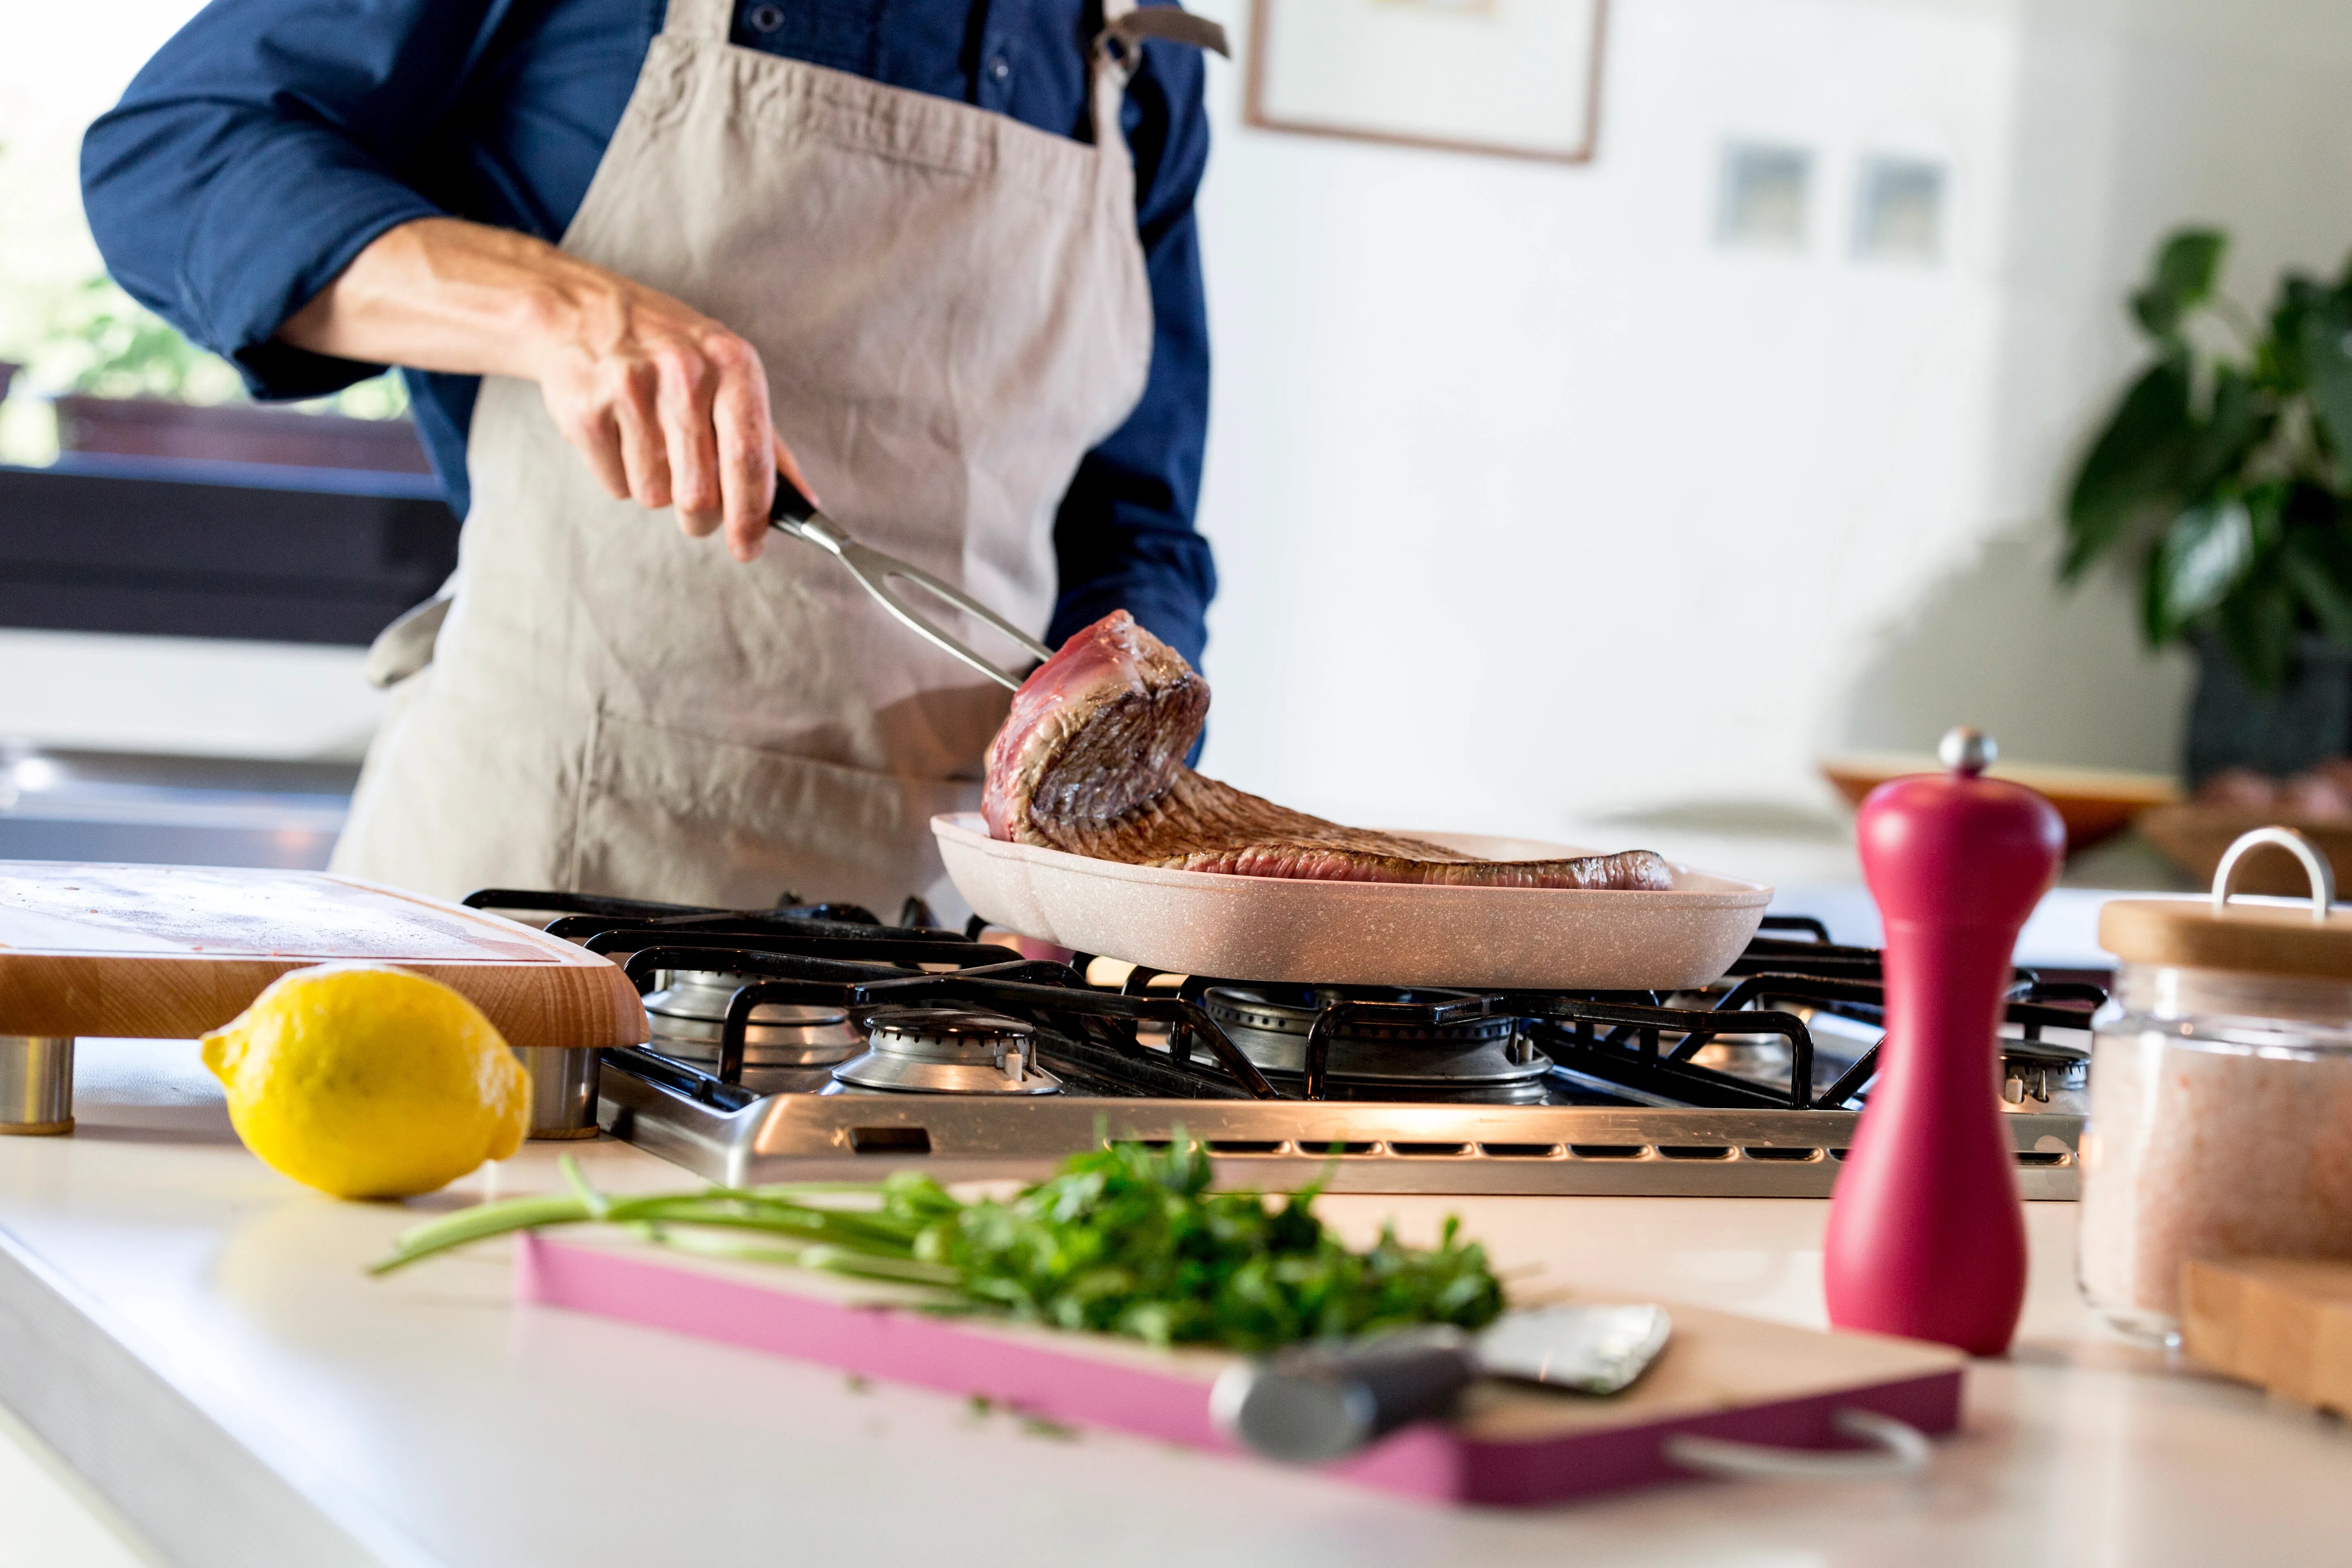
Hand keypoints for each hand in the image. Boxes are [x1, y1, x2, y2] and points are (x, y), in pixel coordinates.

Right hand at [279, 217, 817, 561]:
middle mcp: (688, 365)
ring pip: (654, 489)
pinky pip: (608, 475)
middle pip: (704, 486)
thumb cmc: (640, 352)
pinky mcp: (581, 395)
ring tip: (631, 446)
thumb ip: (753, 441)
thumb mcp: (711, 380)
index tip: (754, 552)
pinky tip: (593, 428)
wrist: (546, 302)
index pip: (759, 451)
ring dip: (645, 487)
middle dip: (695, 512)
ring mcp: (633, 378)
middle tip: (685, 511)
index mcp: (731, 362)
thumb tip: (802, 510)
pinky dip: (603, 468)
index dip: (760, 511)